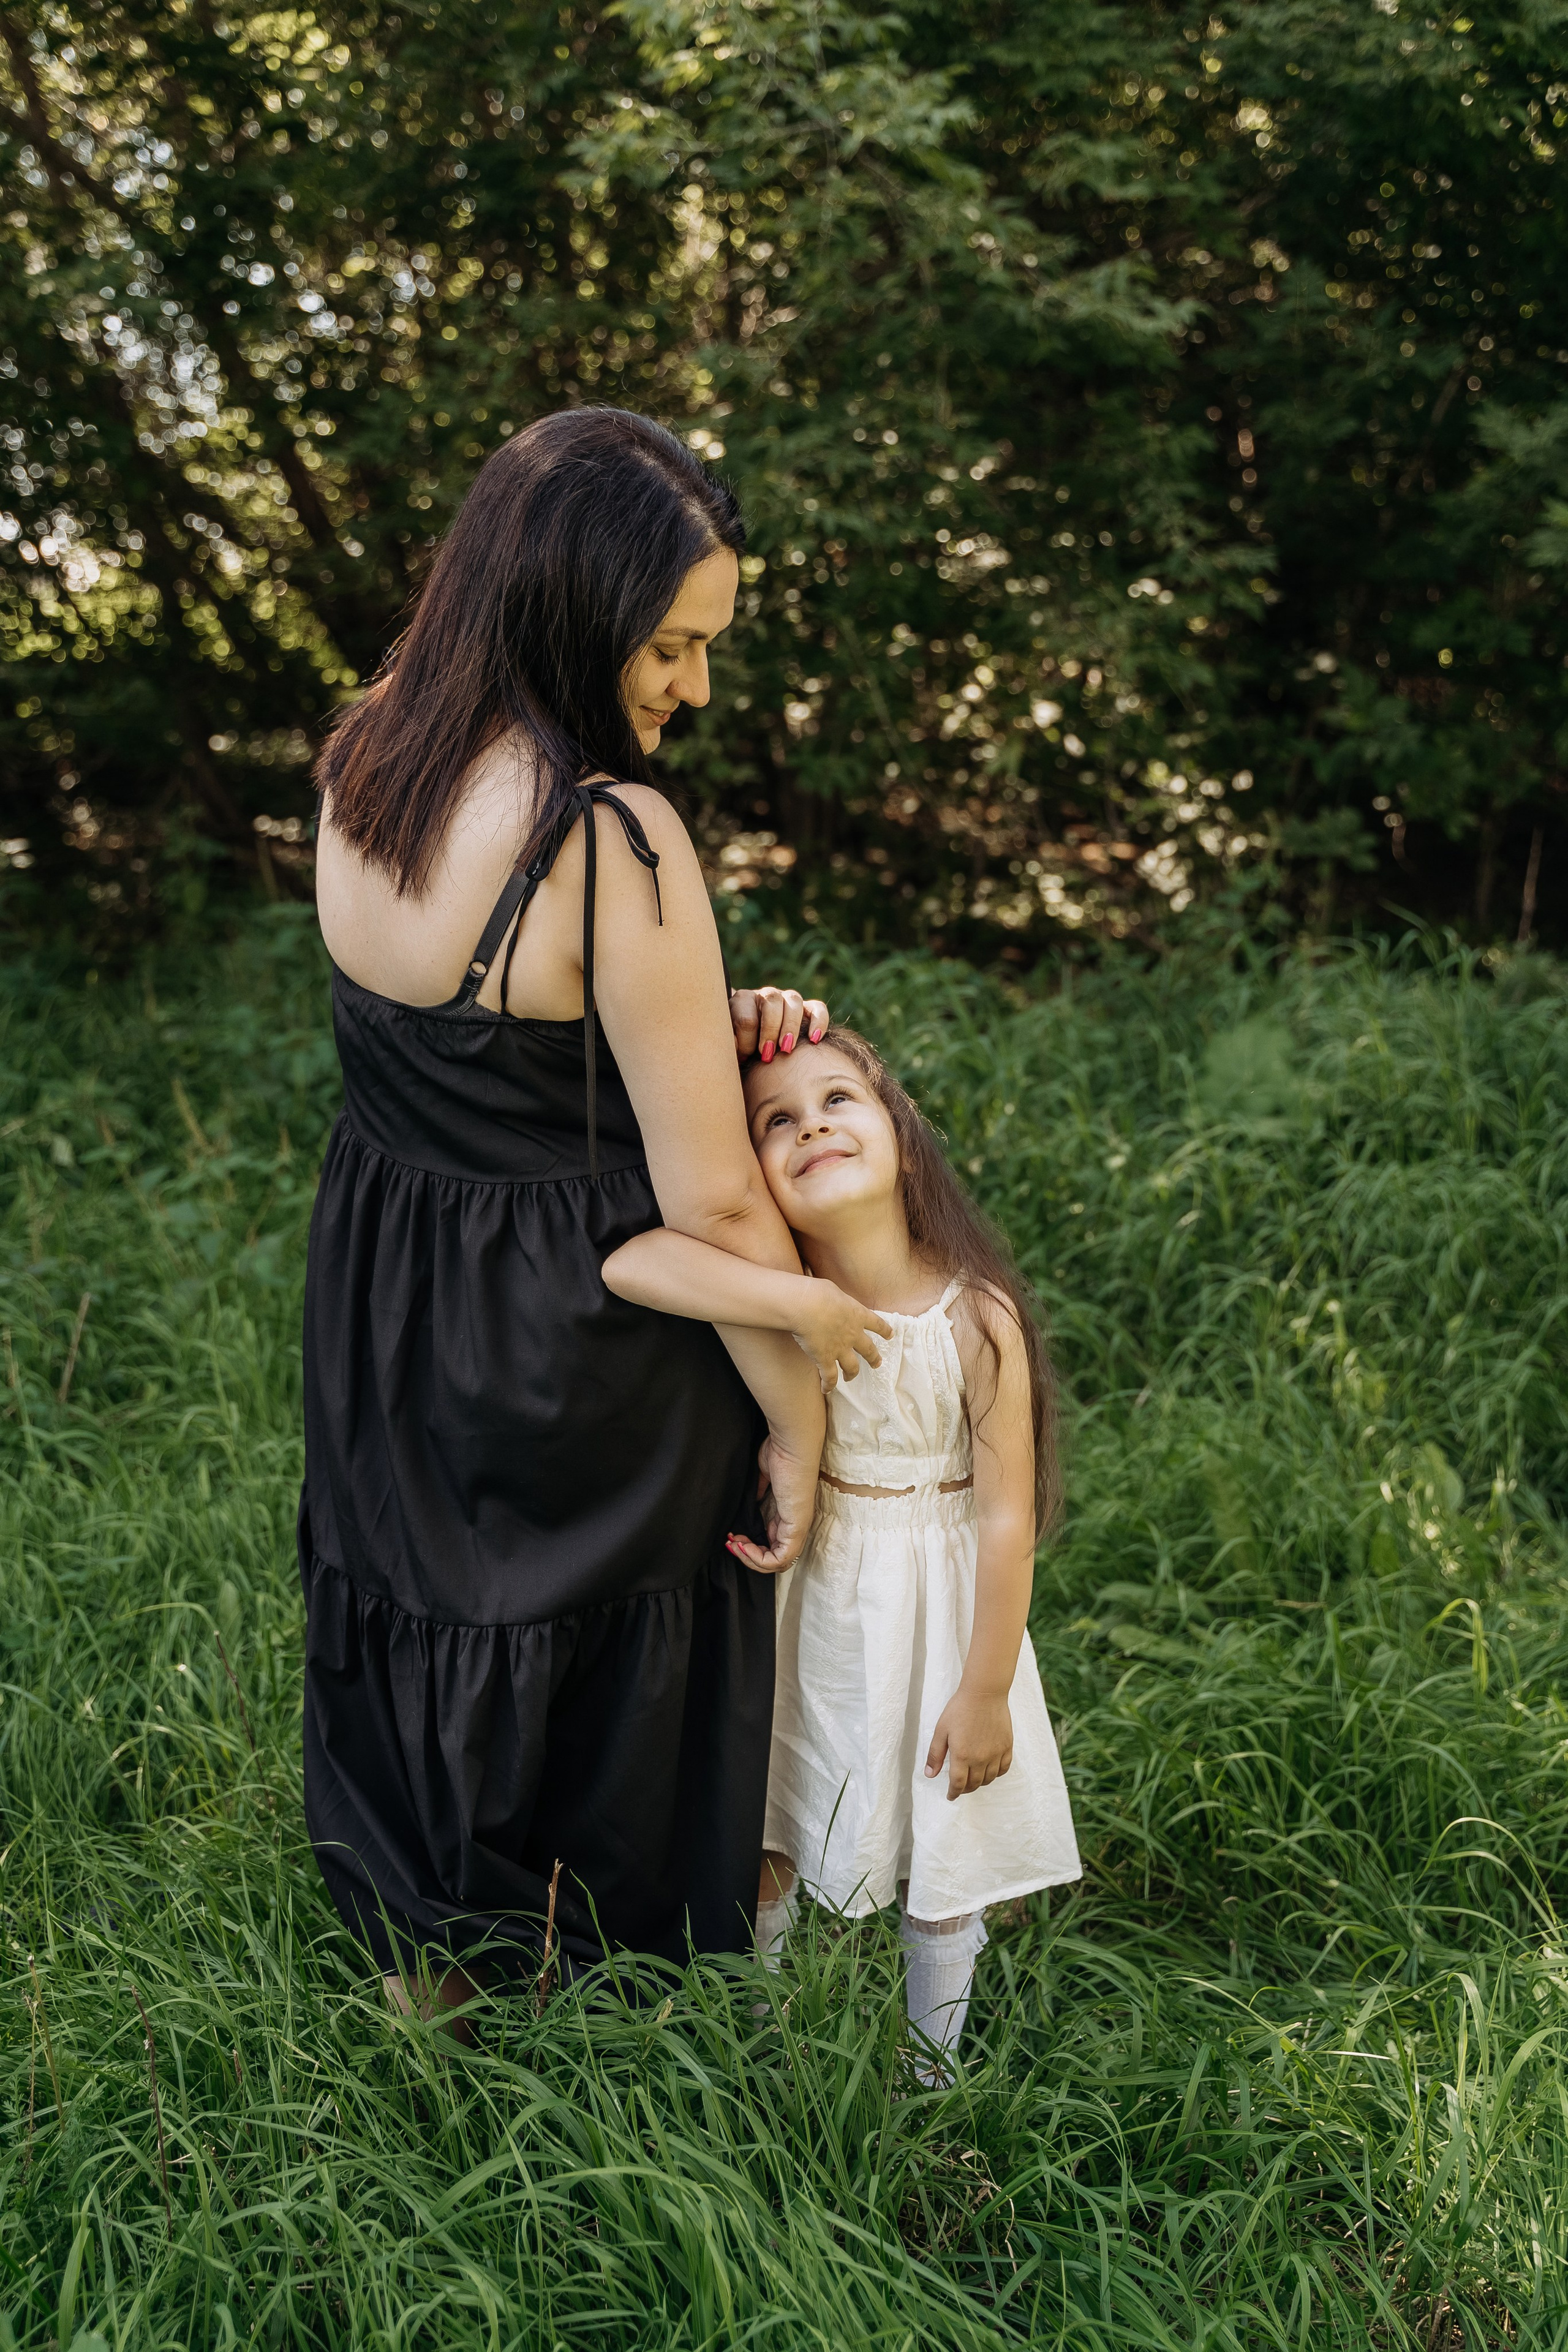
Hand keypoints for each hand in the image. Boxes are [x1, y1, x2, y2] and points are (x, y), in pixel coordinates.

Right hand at [726, 1430, 818, 1573]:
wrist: (791, 1445)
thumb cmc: (780, 1453)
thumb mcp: (765, 1477)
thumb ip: (759, 1493)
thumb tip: (751, 1503)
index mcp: (789, 1514)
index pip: (774, 1544)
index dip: (752, 1546)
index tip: (734, 1534)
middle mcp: (796, 1525)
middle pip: (775, 1558)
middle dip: (748, 1555)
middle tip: (732, 1542)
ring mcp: (798, 1528)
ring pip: (778, 1563)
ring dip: (751, 1559)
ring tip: (735, 1545)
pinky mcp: (797, 1528)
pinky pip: (780, 1558)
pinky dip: (758, 1558)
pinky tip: (743, 1545)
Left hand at [728, 984, 829, 1063]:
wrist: (753, 1044)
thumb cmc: (739, 1047)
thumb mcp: (728, 1046)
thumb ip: (728, 1044)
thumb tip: (733, 1043)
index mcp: (742, 1001)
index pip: (746, 1017)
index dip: (746, 1041)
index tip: (745, 1058)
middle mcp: (765, 995)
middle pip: (771, 1001)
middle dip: (770, 1030)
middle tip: (768, 1055)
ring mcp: (787, 999)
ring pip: (793, 1000)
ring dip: (791, 1025)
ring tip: (787, 1049)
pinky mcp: (805, 1009)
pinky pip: (817, 1008)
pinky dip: (818, 1021)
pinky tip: (814, 1039)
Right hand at [792, 1281, 889, 1390]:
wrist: (806, 1305)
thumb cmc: (818, 1292)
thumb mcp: (835, 1291)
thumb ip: (839, 1300)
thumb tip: (833, 1300)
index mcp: (858, 1315)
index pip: (877, 1324)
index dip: (885, 1331)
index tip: (890, 1335)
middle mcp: (853, 1334)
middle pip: (868, 1350)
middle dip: (874, 1358)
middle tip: (877, 1364)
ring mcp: (840, 1349)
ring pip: (852, 1367)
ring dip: (851, 1374)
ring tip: (850, 1377)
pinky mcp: (825, 1359)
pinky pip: (829, 1376)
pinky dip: (828, 1384)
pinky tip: (826, 1390)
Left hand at [924, 1684, 1013, 1801]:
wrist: (984, 1693)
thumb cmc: (960, 1709)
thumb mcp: (941, 1730)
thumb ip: (935, 1754)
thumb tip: (930, 1774)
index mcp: (962, 1756)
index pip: (958, 1784)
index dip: (953, 1793)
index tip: (950, 1796)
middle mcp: (980, 1759)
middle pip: (974, 1784)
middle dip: (965, 1789)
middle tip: (960, 1787)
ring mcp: (995, 1754)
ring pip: (989, 1779)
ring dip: (980, 1783)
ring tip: (974, 1779)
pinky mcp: (1006, 1747)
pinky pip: (1004, 1768)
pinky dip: (996, 1774)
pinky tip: (990, 1771)